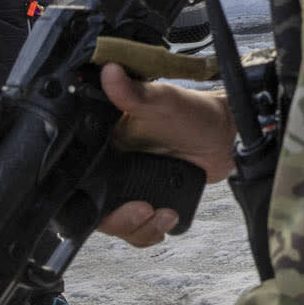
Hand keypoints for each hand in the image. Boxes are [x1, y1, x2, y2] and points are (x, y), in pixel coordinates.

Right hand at [93, 63, 234, 246]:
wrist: (226, 135)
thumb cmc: (194, 112)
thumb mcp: (163, 101)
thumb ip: (135, 93)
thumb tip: (111, 72)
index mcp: (103, 145)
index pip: (77, 179)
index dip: (86, 198)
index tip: (113, 199)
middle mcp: (112, 168)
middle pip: (95, 210)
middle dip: (119, 220)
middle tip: (144, 210)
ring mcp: (130, 186)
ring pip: (117, 224)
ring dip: (138, 228)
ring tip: (162, 214)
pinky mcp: (149, 198)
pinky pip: (139, 229)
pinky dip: (150, 231)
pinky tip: (168, 217)